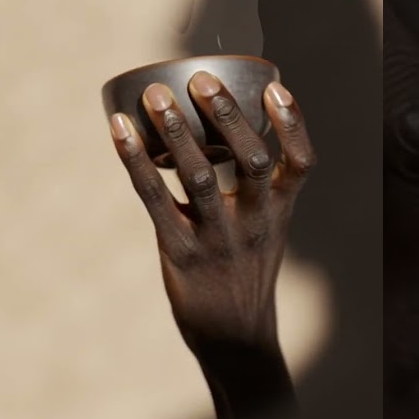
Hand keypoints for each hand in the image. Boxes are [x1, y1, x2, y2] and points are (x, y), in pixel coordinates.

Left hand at [109, 72, 315, 418]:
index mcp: (279, 211)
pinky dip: (134, 161)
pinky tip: (118, 130)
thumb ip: (253, 187)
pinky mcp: (180, 252)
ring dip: (175, 131)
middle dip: (226, 116)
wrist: (234, 338)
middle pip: (247, 161)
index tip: (275, 88)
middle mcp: (254, 222)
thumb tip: (222, 125)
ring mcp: (217, 239)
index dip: (291, 124)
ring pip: (198, 177)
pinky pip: (155, 200)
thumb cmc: (245, 270)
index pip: (299, 163)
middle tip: (201, 80)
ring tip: (155, 96)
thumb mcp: (265, 229)